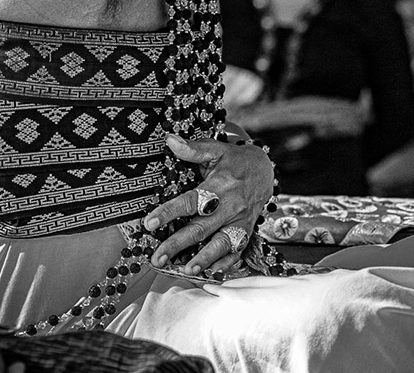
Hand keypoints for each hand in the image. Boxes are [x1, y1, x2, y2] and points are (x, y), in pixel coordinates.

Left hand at [143, 133, 273, 274]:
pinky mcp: (246, 232)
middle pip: (203, 227)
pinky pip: (237, 251)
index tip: (149, 223)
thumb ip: (193, 148)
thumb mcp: (216, 150)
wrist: (265, 170)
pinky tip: (210, 274)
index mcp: (221, 185)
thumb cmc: (233, 161)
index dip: (170, 212)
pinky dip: (225, 264)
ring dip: (205, 258)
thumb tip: (169, 139)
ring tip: (187, 269)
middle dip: (179, 244)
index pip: (192, 201)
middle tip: (157, 257)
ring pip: (222, 244)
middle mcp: (231, 206)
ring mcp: (240, 221)